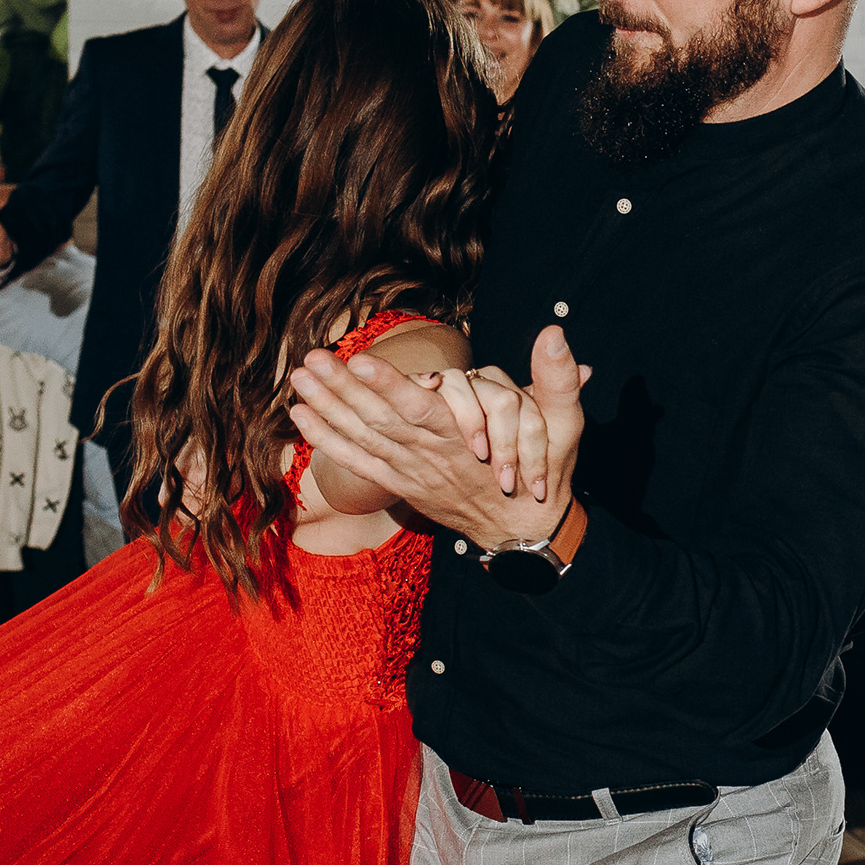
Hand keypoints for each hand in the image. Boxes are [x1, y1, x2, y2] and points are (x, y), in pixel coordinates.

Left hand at [290, 322, 589, 549]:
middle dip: (343, 389)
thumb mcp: (566, 426)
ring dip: (328, 408)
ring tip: (298, 379)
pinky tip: (301, 416)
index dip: (391, 386)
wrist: (526, 531)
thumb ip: (558, 381)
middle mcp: (431, 456)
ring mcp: (412, 472)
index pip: (423, 409)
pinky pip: (358, 462)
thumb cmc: (546, 472)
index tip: (360, 359)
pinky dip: (329, 441)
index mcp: (466, 440)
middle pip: (380, 421)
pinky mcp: (400, 483)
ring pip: (364, 438)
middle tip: (310, 359)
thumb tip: (556, 334)